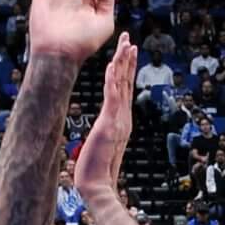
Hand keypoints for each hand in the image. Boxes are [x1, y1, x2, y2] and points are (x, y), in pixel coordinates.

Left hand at [77, 34, 136, 199]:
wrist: (97, 186)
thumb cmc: (95, 170)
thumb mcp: (102, 146)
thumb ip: (105, 135)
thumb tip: (102, 132)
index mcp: (121, 121)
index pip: (126, 90)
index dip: (127, 70)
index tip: (128, 52)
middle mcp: (123, 118)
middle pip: (128, 82)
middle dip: (128, 59)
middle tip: (129, 39)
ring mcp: (118, 120)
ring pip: (122, 85)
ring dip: (123, 63)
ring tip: (126, 44)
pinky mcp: (109, 125)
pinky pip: (112, 97)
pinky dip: (112, 80)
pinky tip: (111, 65)